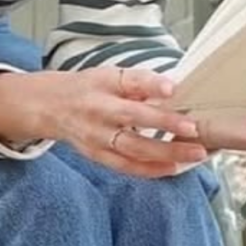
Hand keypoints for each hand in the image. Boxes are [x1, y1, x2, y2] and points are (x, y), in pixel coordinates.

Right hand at [0, 63, 208, 176]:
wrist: (51, 107)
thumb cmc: (88, 89)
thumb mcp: (110, 75)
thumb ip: (140, 82)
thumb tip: (174, 88)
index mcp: (102, 86)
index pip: (130, 83)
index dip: (151, 85)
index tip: (173, 89)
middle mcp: (98, 113)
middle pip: (133, 120)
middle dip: (165, 125)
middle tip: (194, 128)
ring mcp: (97, 138)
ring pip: (134, 149)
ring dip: (166, 153)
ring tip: (195, 153)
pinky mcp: (98, 156)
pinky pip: (126, 166)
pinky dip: (151, 170)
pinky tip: (173, 169)